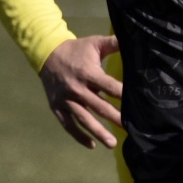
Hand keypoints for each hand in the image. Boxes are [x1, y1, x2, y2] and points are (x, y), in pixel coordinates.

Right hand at [40, 34, 122, 148]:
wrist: (47, 54)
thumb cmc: (76, 50)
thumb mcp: (94, 43)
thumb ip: (113, 43)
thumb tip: (133, 38)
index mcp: (88, 73)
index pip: (108, 86)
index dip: (122, 95)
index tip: (136, 104)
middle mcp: (77, 89)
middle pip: (99, 106)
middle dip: (115, 118)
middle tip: (130, 128)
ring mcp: (66, 100)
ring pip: (84, 119)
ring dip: (98, 132)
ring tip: (112, 143)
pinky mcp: (57, 107)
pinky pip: (68, 125)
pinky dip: (79, 136)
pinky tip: (92, 145)